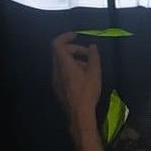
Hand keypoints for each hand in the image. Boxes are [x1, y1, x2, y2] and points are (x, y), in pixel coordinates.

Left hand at [51, 32, 106, 150]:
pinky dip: (70, 68)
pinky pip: (61, 71)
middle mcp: (56, 70)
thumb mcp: (95, 72)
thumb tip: (92, 47)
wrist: (78, 113)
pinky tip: (83, 76)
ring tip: (88, 66)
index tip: (77, 36)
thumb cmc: (87, 92)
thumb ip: (93, 57)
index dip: (65, 37)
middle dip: (74, 49)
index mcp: (64, 64)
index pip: (57, 44)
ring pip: (61, 62)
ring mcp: (55, 79)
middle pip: (60, 52)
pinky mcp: (58, 87)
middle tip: (89, 53)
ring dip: (73, 59)